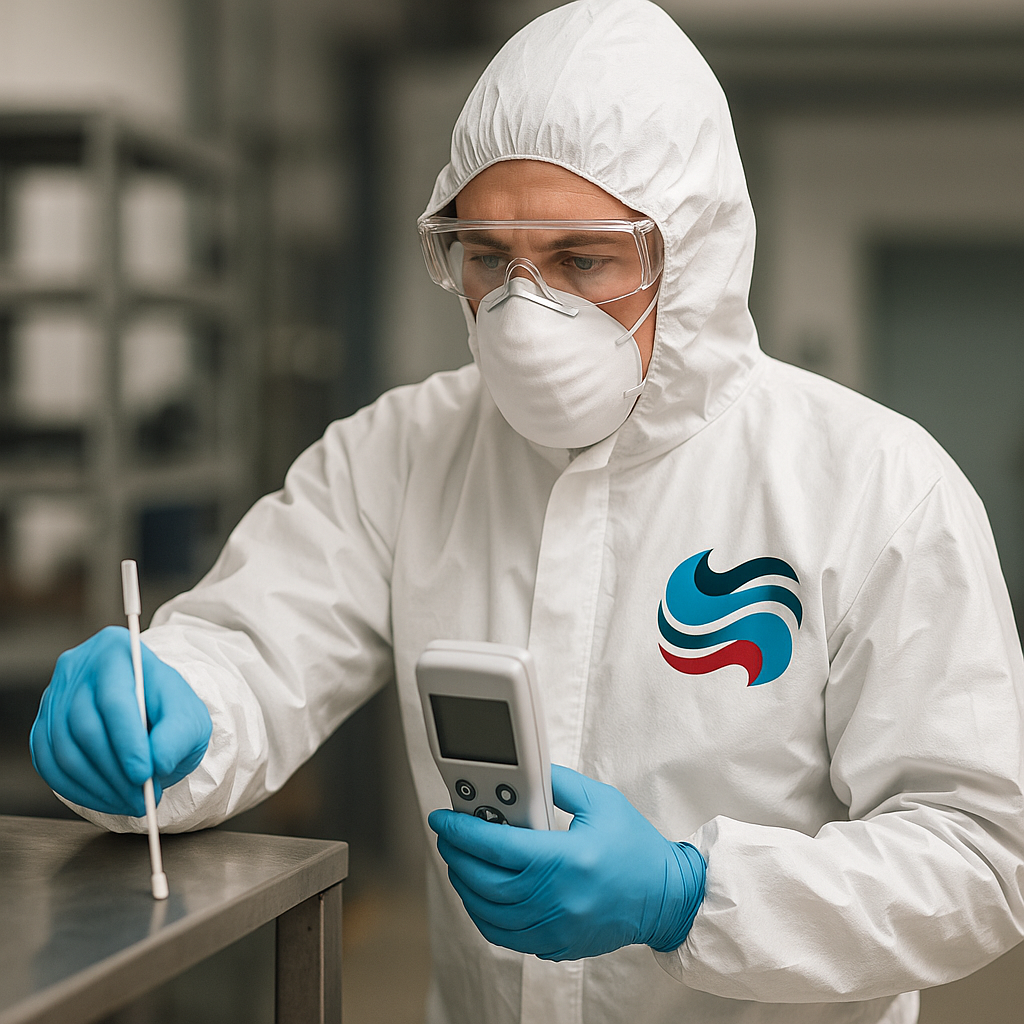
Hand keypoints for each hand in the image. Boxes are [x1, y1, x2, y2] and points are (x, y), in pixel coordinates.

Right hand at [30, 626, 211, 815]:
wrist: (151, 714)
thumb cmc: (171, 710)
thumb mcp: (189, 717)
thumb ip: (178, 735)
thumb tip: (157, 762)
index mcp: (116, 651)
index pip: (114, 698)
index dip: (127, 740)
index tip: (145, 773)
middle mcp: (79, 668)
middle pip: (85, 726)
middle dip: (115, 771)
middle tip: (142, 799)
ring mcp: (55, 696)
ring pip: (65, 749)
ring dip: (99, 785)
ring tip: (132, 802)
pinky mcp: (44, 725)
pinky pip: (50, 764)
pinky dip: (79, 789)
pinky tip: (107, 798)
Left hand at [428, 764, 704, 959]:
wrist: (666, 898)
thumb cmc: (636, 848)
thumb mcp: (600, 802)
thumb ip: (558, 783)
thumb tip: (523, 773)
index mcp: (566, 859)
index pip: (497, 846)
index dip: (462, 831)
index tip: (443, 819)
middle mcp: (556, 898)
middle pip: (484, 882)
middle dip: (456, 856)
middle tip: (447, 837)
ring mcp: (554, 927)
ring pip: (487, 912)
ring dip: (465, 886)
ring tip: (460, 862)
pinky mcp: (555, 944)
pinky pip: (503, 936)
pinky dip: (482, 914)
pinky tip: (480, 894)